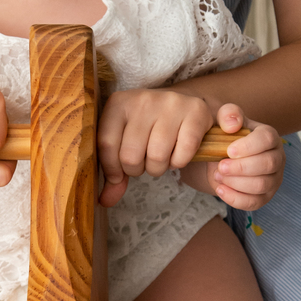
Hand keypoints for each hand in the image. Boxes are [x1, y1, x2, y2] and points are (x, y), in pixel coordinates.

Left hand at [96, 88, 215, 208]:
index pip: (106, 144)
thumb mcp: (126, 142)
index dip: (112, 169)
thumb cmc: (149, 128)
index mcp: (118, 103)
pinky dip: (178, 163)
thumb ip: (114, 171)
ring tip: (161, 158)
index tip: (119, 176)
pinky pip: (182, 154)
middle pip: (131, 155)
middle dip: (138, 169)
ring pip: (157, 157)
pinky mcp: (195, 112)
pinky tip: (177, 153)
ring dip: (158, 168)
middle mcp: (143, 99)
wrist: (184, 105)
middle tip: (145, 162)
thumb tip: (105, 201)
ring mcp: (170, 103)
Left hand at [181, 104, 285, 209]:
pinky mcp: (264, 197)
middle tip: (220, 166)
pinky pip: (254, 203)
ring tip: (218, 176)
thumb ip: (228, 114)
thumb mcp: (224, 120)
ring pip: (261, 185)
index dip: (248, 146)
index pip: (267, 139)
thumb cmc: (226, 137)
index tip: (228, 150)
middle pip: (268, 164)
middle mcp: (277, 158)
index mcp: (269, 136)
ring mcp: (273, 179)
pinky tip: (220, 189)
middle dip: (241, 167)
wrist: (221, 157)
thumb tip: (232, 124)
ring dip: (236, 183)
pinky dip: (235, 198)